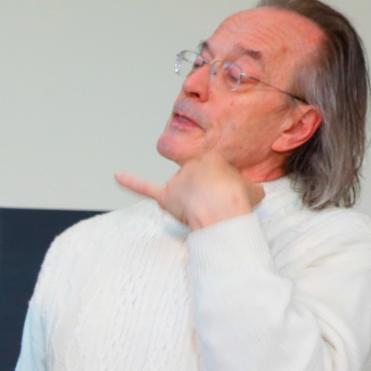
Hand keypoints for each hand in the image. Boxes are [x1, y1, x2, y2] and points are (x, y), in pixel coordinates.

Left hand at [115, 154, 264, 230]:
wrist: (222, 212)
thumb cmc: (238, 201)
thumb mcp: (253, 189)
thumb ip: (244, 188)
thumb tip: (246, 194)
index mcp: (212, 159)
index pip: (215, 175)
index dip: (222, 191)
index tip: (228, 198)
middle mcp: (191, 165)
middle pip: (198, 184)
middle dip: (206, 197)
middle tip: (218, 207)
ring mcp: (177, 181)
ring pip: (183, 194)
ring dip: (192, 205)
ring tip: (204, 212)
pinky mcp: (165, 197)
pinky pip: (145, 187)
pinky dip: (130, 181)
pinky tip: (117, 175)